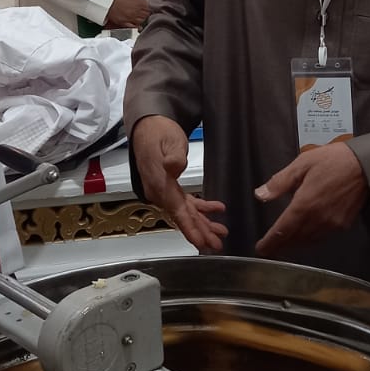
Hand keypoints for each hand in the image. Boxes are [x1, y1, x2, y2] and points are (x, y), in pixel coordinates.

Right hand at [105, 0, 151, 29]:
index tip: (150, 4)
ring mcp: (129, 18)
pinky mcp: (123, 22)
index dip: (151, 6)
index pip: (151, 7)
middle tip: (145, 9)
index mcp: (139, 3)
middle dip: (147, 11)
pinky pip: (133, 27)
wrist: (103, 0)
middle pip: (147, 15)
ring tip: (141, 14)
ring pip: (141, 21)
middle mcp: (136, 12)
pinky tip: (137, 24)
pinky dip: (136, 26)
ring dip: (143, 18)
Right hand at [132, 114, 227, 252]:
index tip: (201, 243)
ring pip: (185, 212)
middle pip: (182, 216)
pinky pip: (186, 202)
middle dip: (200, 232)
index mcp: (160, 184)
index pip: (177, 211)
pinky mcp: (170, 185)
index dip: (190, 228)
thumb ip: (174, 155)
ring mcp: (165, 190)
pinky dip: (201, 207)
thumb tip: (175, 167)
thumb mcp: (169, 140)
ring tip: (221, 233)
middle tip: (217, 245)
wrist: (148, 125)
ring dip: (203, 223)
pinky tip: (218, 209)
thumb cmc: (159, 132)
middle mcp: (160, 192)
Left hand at [255, 144, 367, 255]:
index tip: (261, 249)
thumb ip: (280, 182)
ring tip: (285, 245)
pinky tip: (306, 236)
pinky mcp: (343, 225)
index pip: (282, 231)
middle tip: (270, 249)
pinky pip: (322, 237)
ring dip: (295, 245)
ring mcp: (331, 225)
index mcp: (304, 205)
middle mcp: (317, 220)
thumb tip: (260, 195)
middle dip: (280, 246)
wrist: (367, 165)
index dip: (270, 242)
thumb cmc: (333, 160)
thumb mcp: (302, 163)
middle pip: (294, 240)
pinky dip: (310, 240)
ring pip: (308, 241)